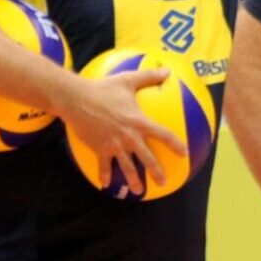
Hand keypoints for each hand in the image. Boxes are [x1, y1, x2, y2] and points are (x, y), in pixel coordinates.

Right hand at [60, 67, 186, 195]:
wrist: (76, 99)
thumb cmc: (103, 88)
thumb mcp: (128, 80)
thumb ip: (149, 76)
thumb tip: (167, 70)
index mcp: (138, 121)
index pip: (163, 134)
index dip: (175, 144)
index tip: (184, 153)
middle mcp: (128, 136)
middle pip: (146, 157)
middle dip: (156, 171)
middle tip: (163, 182)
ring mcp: (113, 144)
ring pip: (126, 166)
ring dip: (132, 180)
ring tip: (138, 191)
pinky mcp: (99, 148)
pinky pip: (103, 165)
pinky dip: (104, 175)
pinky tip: (106, 184)